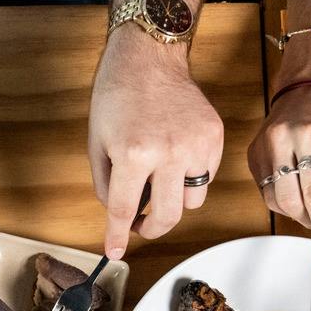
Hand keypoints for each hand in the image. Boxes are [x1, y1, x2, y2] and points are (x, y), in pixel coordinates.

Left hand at [88, 31, 223, 258]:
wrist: (148, 57)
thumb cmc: (116, 97)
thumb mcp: (96, 142)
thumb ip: (105, 184)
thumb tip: (119, 216)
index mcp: (134, 154)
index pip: (125, 210)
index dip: (118, 237)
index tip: (114, 252)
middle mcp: (169, 153)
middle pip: (167, 217)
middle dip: (151, 229)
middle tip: (142, 226)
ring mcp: (197, 145)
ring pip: (191, 201)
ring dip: (174, 199)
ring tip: (160, 177)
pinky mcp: (214, 137)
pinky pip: (206, 177)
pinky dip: (190, 177)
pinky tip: (176, 157)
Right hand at [247, 81, 310, 265]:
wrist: (300, 92)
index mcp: (310, 138)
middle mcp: (282, 142)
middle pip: (291, 202)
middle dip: (309, 221)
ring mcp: (263, 149)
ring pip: (275, 201)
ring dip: (296, 211)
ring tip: (310, 202)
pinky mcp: (252, 156)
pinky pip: (265, 191)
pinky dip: (282, 199)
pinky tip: (294, 188)